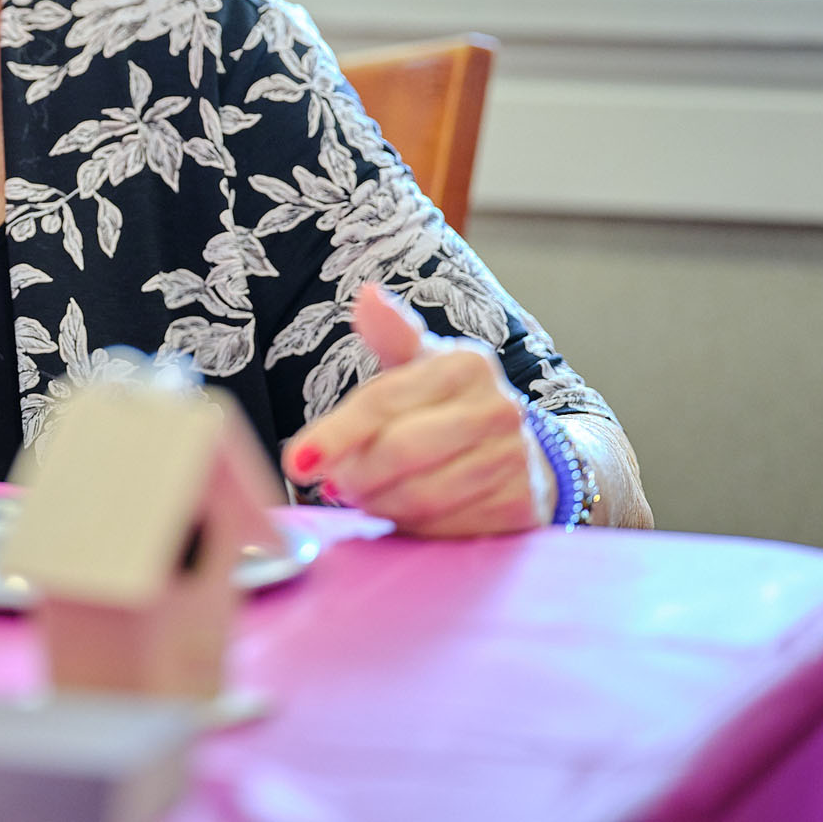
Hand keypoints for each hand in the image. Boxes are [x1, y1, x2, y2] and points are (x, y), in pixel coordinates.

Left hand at [280, 284, 554, 536]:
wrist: (525, 452)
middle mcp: (495, 408)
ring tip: (364, 496)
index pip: (384, 399)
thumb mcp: (422, 362)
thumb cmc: (451, 403)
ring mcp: (512, 458)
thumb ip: (391, 333)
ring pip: (420, 495)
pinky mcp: (520, 505)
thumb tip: (366, 295)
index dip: (336, 433)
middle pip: (400, 451)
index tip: (297, 461)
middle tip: (335, 483)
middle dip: (355, 474)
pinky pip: (445, 527)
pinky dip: (412, 527)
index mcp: (465, 364)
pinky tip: (402, 514)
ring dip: (379, 503)